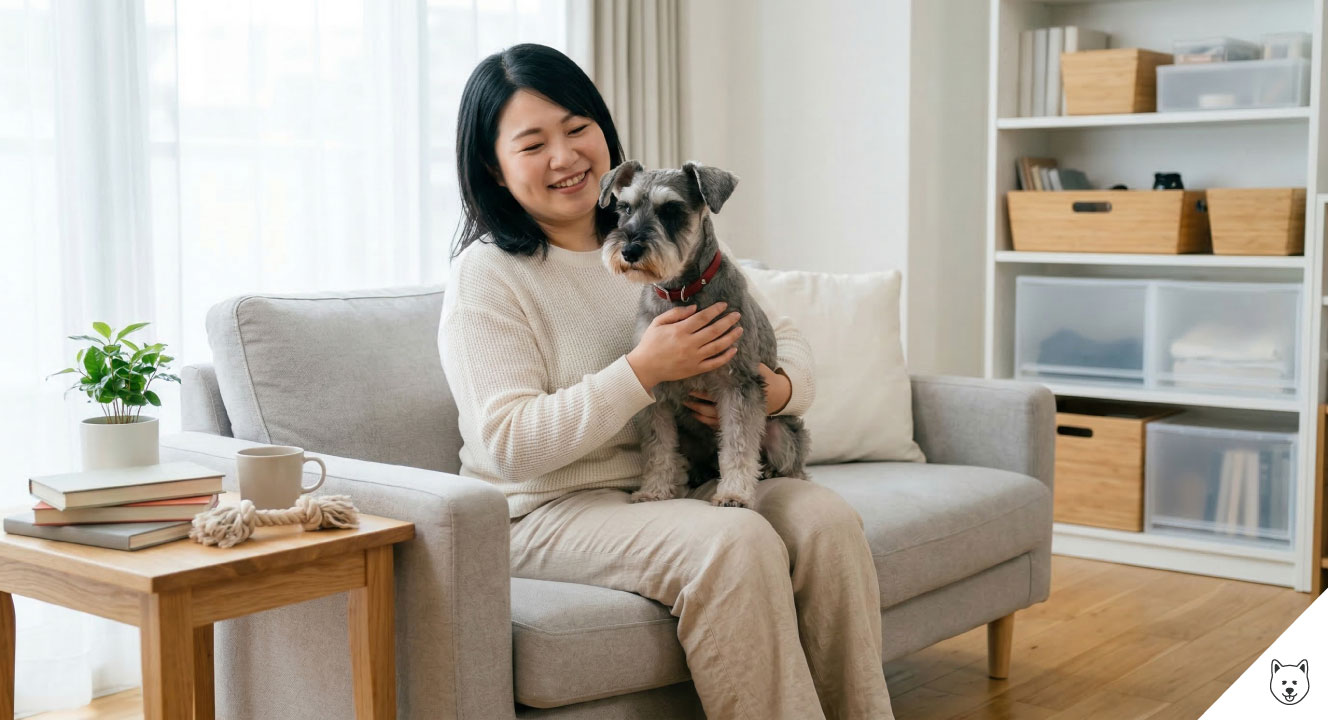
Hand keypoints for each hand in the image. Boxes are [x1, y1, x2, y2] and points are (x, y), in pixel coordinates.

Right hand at [627, 302, 743, 393]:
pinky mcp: (695, 369)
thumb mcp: (658, 323)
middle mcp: (689, 344)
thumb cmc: (650, 343)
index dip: (715, 310)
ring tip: (739, 329)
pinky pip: (714, 363)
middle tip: (737, 315)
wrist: (645, 367)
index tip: (724, 305)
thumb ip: (676, 313)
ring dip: (731, 337)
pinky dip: (726, 357)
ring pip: (718, 346)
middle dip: (728, 321)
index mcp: (680, 331)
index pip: (703, 317)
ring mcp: (694, 358)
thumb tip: (695, 308)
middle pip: (714, 330)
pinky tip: (734, 349)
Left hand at [684, 363, 790, 427]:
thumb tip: (732, 349)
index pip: (717, 391)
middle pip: (710, 405)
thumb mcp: (758, 369)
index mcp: (738, 391)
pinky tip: (694, 415)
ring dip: (697, 410)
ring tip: (686, 403)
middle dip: (697, 399)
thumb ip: (745, 363)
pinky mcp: (733, 421)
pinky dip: (703, 420)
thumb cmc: (765, 379)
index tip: (693, 382)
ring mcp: (734, 415)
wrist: (778, 396)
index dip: (704, 389)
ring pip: (710, 416)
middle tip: (685, 391)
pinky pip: (715, 424)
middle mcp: (735, 405)